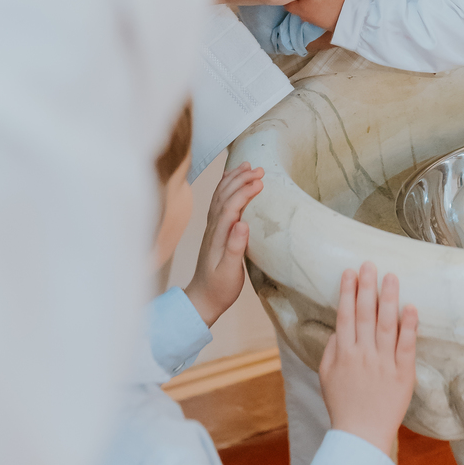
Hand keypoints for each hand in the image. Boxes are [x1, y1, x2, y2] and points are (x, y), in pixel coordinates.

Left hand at [185, 161, 264, 327]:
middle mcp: (212, 228)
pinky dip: (226, 186)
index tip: (260, 182)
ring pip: (220, 196)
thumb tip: (242, 224)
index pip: (230, 207)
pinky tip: (232, 180)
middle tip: (260, 170)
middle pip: (224, 196)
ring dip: (233, 179)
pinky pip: (219, 201)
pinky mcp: (214, 229)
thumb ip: (234, 248)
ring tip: (248, 166)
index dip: (244, 192)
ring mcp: (212, 227)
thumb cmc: (219, 288)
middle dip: (241, 180)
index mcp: (218, 237)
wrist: (202, 299)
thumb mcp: (229, 273)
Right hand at [319, 263, 417, 458]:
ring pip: (386, 326)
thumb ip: (332, 349)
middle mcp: (363, 355)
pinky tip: (411, 308)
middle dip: (367, 287)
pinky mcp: (403, 374)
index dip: (348, 292)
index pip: (345, 317)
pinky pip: (406, 347)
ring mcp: (383, 364)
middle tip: (370, 264)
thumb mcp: (326, 376)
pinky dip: (409, 327)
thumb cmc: (343, 405)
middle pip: (365, 315)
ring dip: (388, 299)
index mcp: (343, 354)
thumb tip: (339, 326)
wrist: (361, 436)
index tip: (351, 272)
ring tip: (391, 277)